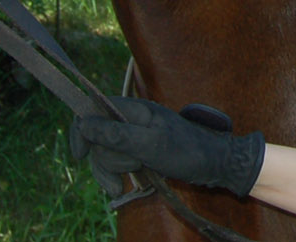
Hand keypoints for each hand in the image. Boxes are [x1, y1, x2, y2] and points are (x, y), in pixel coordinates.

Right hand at [69, 96, 266, 197]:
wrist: (215, 164)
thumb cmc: (186, 152)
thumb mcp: (149, 145)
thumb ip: (116, 134)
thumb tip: (84, 123)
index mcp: (134, 109)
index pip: (94, 111)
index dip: (82, 132)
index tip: (81, 156)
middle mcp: (132, 119)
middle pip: (98, 138)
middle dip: (106, 160)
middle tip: (129, 169)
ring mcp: (136, 135)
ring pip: (106, 152)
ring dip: (110, 171)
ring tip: (122, 186)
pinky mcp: (140, 150)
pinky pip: (118, 161)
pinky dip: (116, 174)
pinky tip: (122, 187)